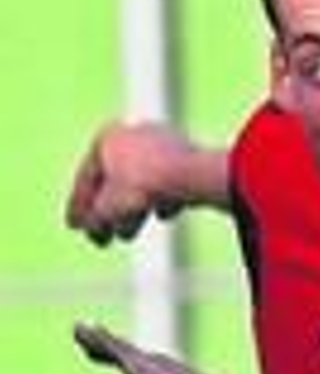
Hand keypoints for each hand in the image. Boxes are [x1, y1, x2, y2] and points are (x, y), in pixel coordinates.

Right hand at [65, 122, 198, 245]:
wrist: (191, 176)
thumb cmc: (142, 187)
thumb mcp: (108, 211)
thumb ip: (95, 221)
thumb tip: (93, 228)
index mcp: (107, 138)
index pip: (87, 178)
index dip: (78, 207)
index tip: (74, 228)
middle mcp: (134, 134)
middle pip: (115, 181)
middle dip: (107, 213)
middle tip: (103, 239)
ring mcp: (165, 144)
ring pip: (143, 185)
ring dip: (133, 211)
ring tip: (128, 235)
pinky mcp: (191, 159)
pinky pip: (170, 185)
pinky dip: (163, 201)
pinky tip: (165, 215)